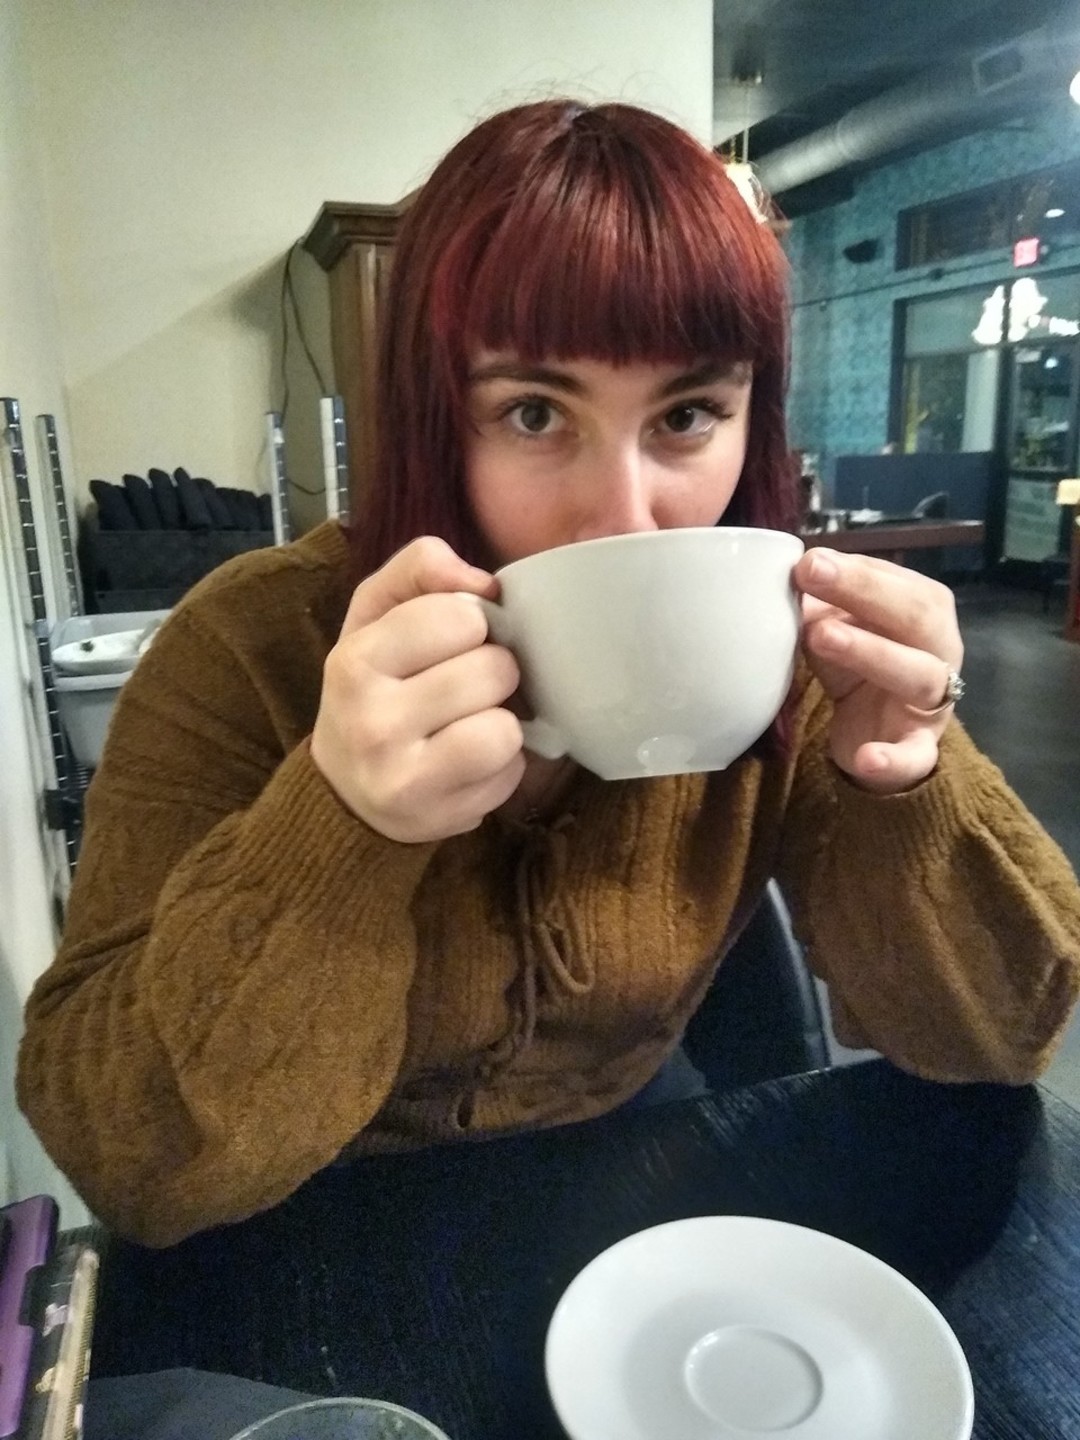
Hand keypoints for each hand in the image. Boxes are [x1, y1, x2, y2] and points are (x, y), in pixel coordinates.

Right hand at [310, 537, 525, 841]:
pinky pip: (510, 771)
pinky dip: (504, 763)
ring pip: (505, 727)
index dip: (471, 623)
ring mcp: (405, 778)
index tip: (450, 641)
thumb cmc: (374, 686)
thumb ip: (421, 569)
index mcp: (354, 661)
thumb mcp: (376, 615)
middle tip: (463, 687)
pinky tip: (470, 762)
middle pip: (493, 669)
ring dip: (501, 720)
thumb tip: (486, 582)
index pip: (459, 615)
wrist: (346, 792)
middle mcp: (372, 722)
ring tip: (469, 723)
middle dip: (492, 671)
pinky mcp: (440, 818)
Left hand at [795, 548, 963, 794]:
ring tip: (820, 635)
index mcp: (925, 612)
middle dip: (863, 591)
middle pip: (916, 616)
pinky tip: (867, 758)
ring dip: (870, 651)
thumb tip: (784, 573)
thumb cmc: (859, 666)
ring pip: (918, 675)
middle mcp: (939, 651)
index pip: (899, 581)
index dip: (855, 569)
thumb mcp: (838, 627)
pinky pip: (914, 757)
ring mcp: (932, 703)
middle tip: (811, 574)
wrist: (877, 736)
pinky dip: (892, 760)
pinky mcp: (919, 750)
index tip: (807, 560)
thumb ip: (818, 601)